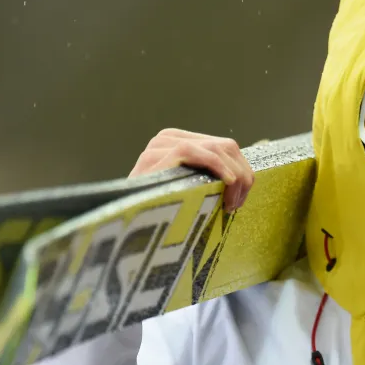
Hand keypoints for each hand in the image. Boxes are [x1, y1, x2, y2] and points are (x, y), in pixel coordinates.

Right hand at [129, 128, 254, 211]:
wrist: (121, 226)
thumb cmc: (153, 215)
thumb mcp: (182, 192)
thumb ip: (203, 180)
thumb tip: (241, 183)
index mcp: (175, 143)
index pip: (223, 147)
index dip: (241, 171)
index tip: (240, 199)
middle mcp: (168, 139)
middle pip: (225, 146)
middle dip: (242, 176)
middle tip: (237, 204)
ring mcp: (162, 145)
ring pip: (219, 150)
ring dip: (236, 178)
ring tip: (231, 205)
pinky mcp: (161, 154)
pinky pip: (202, 154)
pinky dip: (221, 169)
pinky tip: (229, 186)